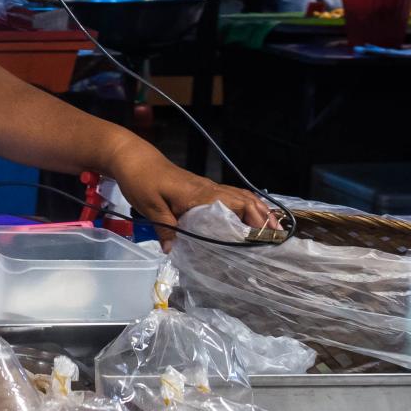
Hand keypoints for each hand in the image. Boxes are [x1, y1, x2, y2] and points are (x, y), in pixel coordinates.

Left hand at [107, 141, 275, 245]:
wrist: (133, 158)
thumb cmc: (141, 180)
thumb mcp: (150, 206)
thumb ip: (165, 228)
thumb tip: (174, 252)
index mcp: (200, 194)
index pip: (235, 206)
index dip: (252, 221)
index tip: (264, 238)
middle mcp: (209, 189)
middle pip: (245, 201)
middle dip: (263, 218)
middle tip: (277, 238)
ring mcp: (207, 187)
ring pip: (241, 197)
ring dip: (258, 210)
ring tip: (272, 229)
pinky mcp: (202, 188)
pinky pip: (231, 195)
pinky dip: (246, 204)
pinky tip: (250, 215)